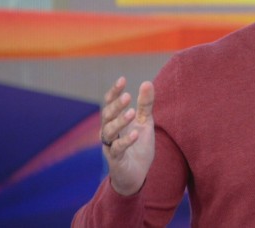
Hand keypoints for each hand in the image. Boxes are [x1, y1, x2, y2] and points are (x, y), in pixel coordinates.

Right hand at [100, 77, 155, 195]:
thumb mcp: (145, 123)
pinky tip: (135, 134)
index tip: (122, 79)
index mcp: (115, 121)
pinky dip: (125, 141)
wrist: (138, 175)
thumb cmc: (138, 146)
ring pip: (109, 131)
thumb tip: (147, 82)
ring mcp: (110, 146)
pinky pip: (117, 149)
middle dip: (116, 105)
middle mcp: (109, 132)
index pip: (110, 103)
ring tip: (132, 112)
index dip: (114, 92)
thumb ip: (145, 105)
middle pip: (106, 116)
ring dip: (120, 121)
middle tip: (127, 96)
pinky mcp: (116, 160)